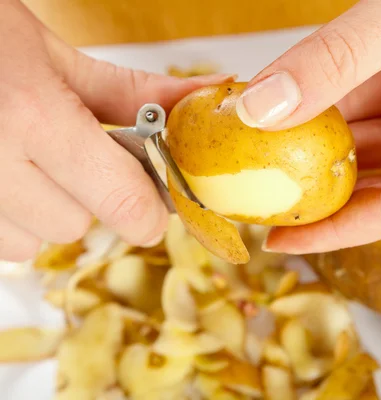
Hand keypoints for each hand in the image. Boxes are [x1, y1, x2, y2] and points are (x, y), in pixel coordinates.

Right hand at [0, 0, 233, 260]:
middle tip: (77, 161)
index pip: (121, 200)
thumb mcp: (56, 54)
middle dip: (89, 200)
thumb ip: (134, 91)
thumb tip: (198, 102)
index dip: (147, 209)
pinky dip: (6, 220)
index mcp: (34, 114)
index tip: (153, 202)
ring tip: (26, 163)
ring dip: (41, 214)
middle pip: (75, 227)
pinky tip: (2, 176)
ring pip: (28, 244)